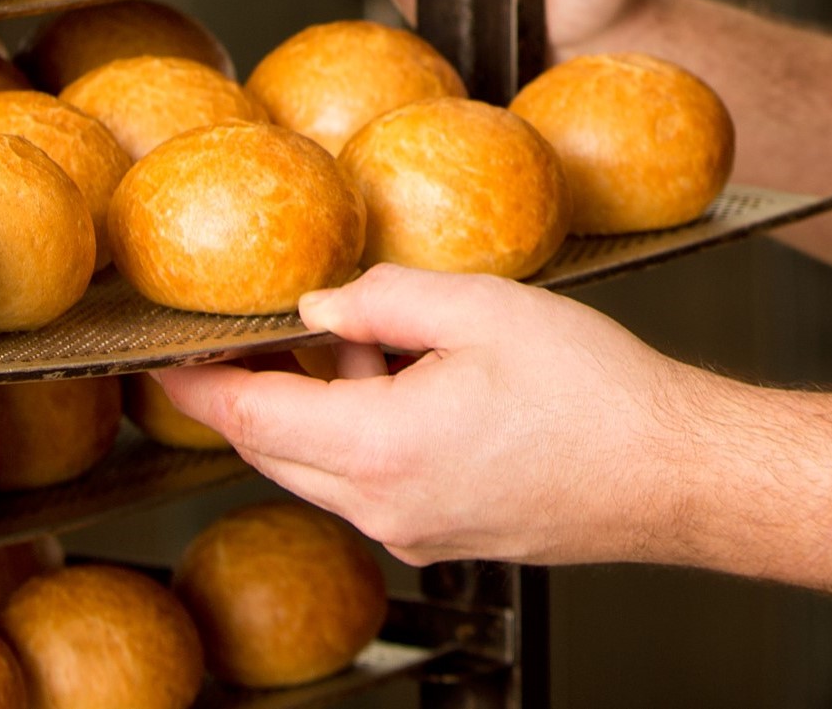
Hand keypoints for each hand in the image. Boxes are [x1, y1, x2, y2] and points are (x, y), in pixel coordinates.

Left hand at [160, 267, 709, 566]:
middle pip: (278, 453)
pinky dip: (370, 432)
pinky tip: (424, 382)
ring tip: (383, 340)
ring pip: (327, 469)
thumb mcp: (488, 308)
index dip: (202, 386)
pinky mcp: (445, 534)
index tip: (164, 359)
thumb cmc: (595, 391)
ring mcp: (413, 531)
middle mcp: (384, 507)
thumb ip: (390, 298)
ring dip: (325, 408)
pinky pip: (373, 483)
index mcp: (381, 448)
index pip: (254, 418)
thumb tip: (322, 304)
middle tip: (256, 333)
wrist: (667, 470)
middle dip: (258, 393)